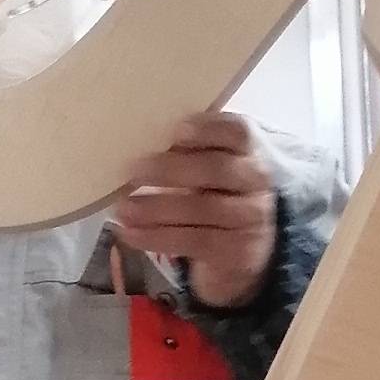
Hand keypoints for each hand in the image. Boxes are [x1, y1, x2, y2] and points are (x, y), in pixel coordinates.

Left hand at [111, 112, 277, 310]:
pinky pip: (194, 241)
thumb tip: (143, 144)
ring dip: (156, 208)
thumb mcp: (213, 168)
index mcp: (250, 149)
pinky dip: (157, 237)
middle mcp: (256, 180)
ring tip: (123, 208)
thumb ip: (190, 153)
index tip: (176, 131)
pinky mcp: (237, 250)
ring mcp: (251, 217)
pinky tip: (130, 233)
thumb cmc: (220, 194)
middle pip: (216, 169)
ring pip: (202, 209)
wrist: (249, 249)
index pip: (237, 132)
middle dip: (171, 169)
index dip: (207, 129)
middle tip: (133, 171)